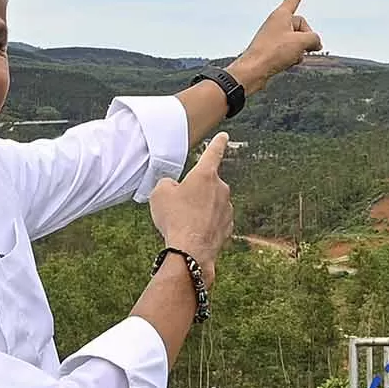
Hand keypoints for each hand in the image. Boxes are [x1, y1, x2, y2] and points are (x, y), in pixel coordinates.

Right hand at [150, 132, 234, 273]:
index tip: (224, 136)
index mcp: (205, 175)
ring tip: (184, 223)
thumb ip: (167, 184)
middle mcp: (221, 189)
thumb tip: (173, 187)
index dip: (218, 143)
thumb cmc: (175, 219)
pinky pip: (214, 220)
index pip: (213, 153)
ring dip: (199, 210)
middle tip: (179, 207)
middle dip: (194, 193)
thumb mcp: (159, 194)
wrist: (190, 251)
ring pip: (210, 204)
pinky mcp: (228, 225)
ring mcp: (227, 208)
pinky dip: (205, 224)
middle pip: (206, 185)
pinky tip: (194, 233)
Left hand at [228, 0, 322, 93]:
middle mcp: (276, 23)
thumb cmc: (274, 52)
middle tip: (305, 48)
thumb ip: (314, 38)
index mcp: (281, 15)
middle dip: (307, 37)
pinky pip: (291, 50)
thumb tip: (316, 43)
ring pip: (297, 40)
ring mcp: (274, 36)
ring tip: (290, 57)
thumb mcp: (302, 42)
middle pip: (301, 26)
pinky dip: (294, 56)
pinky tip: (288, 63)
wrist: (254, 70)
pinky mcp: (272, 49)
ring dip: (300, 49)